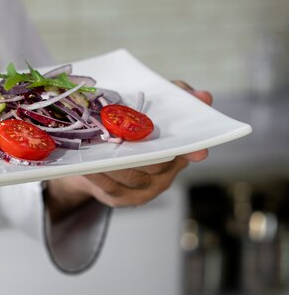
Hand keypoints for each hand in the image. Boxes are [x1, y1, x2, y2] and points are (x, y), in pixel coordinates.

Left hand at [44, 81, 212, 222]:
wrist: (97, 160)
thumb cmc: (129, 131)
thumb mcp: (150, 109)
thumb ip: (175, 96)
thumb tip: (204, 97)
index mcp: (176, 152)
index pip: (188, 151)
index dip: (192, 149)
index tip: (197, 150)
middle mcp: (164, 174)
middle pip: (156, 165)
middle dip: (142, 152)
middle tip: (127, 139)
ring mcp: (143, 190)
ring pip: (132, 176)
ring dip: (116, 163)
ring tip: (100, 150)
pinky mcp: (120, 198)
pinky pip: (111, 187)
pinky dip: (100, 175)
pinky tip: (90, 165)